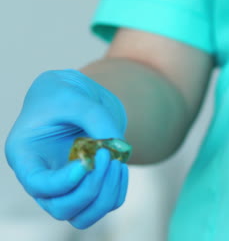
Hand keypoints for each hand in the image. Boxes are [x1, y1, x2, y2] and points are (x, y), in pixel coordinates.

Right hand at [5, 69, 128, 228]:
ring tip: (117, 162)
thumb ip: (95, 117)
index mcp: (27, 155)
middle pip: (62, 208)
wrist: (77, 97)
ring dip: (107, 193)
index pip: (39, 185)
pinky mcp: (88, 186)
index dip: (63, 182)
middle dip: (90, 189)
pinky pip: (105, 204)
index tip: (86, 161)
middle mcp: (44, 178)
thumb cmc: (65, 95)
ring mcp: (66, 187)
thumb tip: (118, 147)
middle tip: (107, 157)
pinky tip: (120, 164)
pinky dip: (118, 189)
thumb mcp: (74, 95)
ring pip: (84, 215)